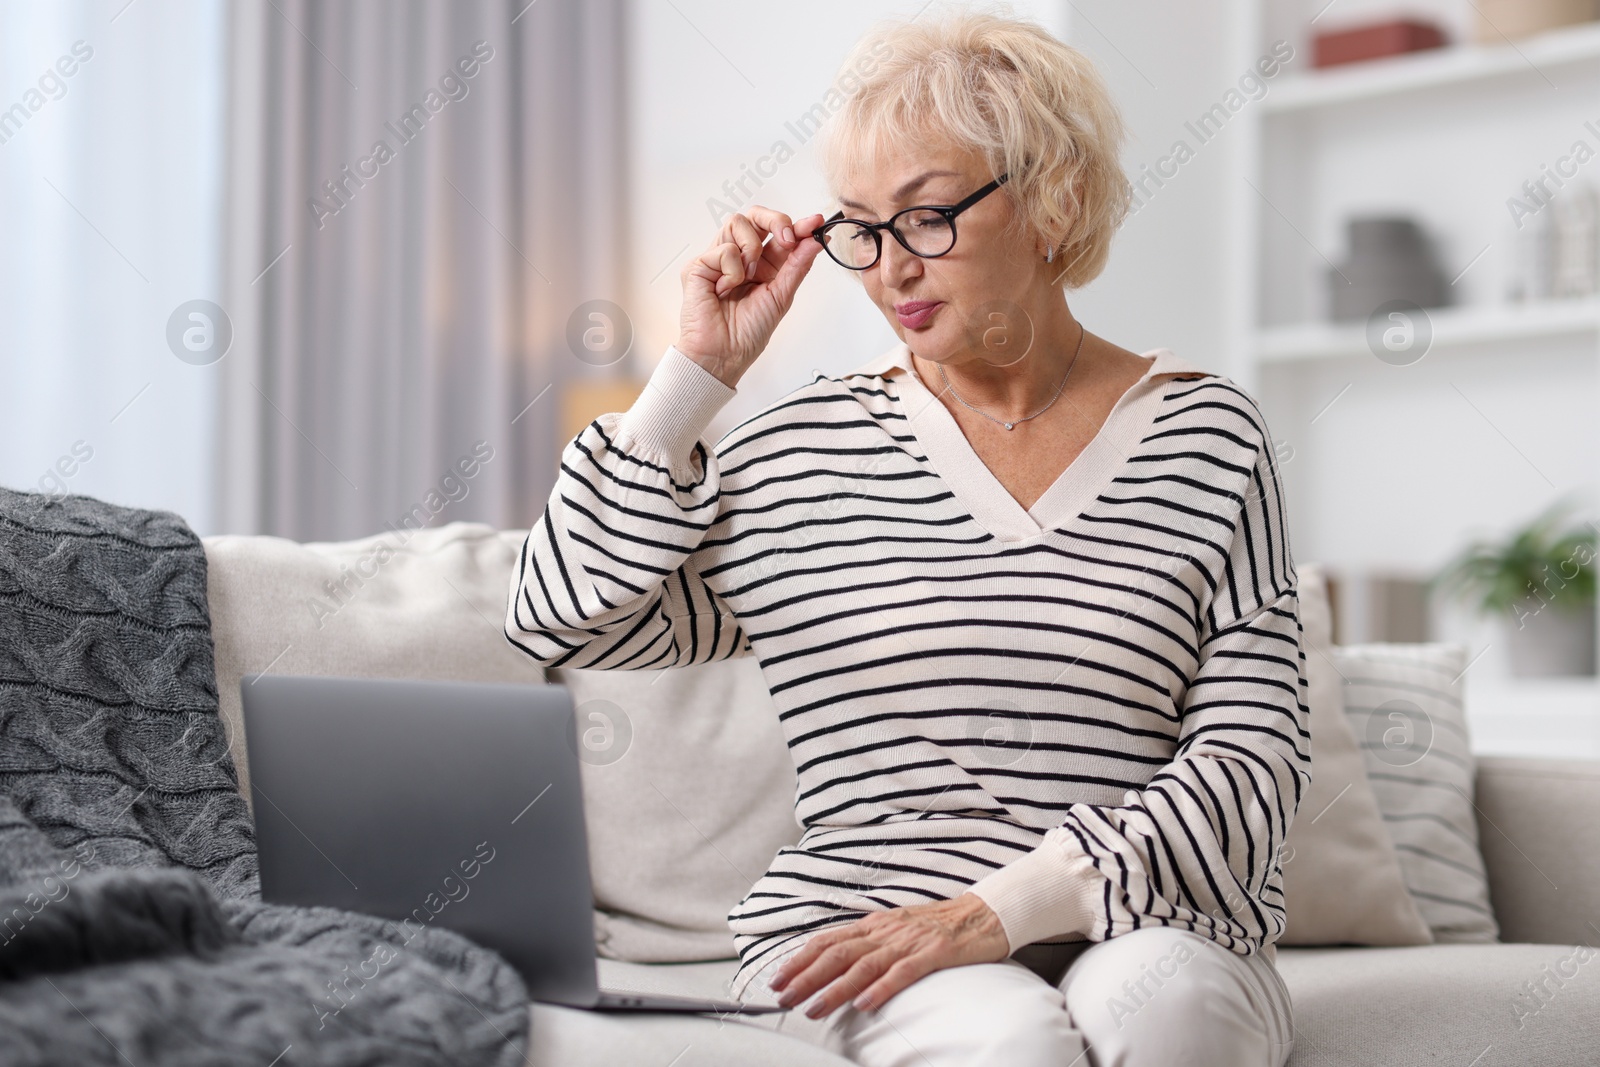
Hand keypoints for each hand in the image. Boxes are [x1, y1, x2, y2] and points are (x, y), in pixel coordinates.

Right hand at [676, 206, 825, 388]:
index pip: (779, 234)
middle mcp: (740, 258)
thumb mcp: (782, 296)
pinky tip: (725, 289)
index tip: (815, 223)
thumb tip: (816, 241)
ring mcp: (719, 259)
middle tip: (787, 238)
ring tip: (748, 277)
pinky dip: (731, 270)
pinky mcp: (700, 265)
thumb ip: (797, 265)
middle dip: (776, 220)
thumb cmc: (748, 333)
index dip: (797, 226)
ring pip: (737, 222)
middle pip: (755, 216)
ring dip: (751, 248)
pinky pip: (723, 249)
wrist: (724, 354)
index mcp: (763, 265)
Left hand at [767, 894, 1009, 1018]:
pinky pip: (903, 972)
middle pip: (837, 953)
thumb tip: (834, 967)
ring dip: (835, 988)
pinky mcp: (934, 953)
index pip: (827, 940)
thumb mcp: (895, 930)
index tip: (776, 979)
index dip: (799, 960)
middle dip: (806, 977)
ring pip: (863, 965)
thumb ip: (868, 945)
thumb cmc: (937, 926)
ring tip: (814, 1008)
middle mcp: (886, 931)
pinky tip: (865, 1003)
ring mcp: (909, 941)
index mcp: (874, 925)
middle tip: (783, 997)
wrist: (983, 914)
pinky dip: (881, 988)